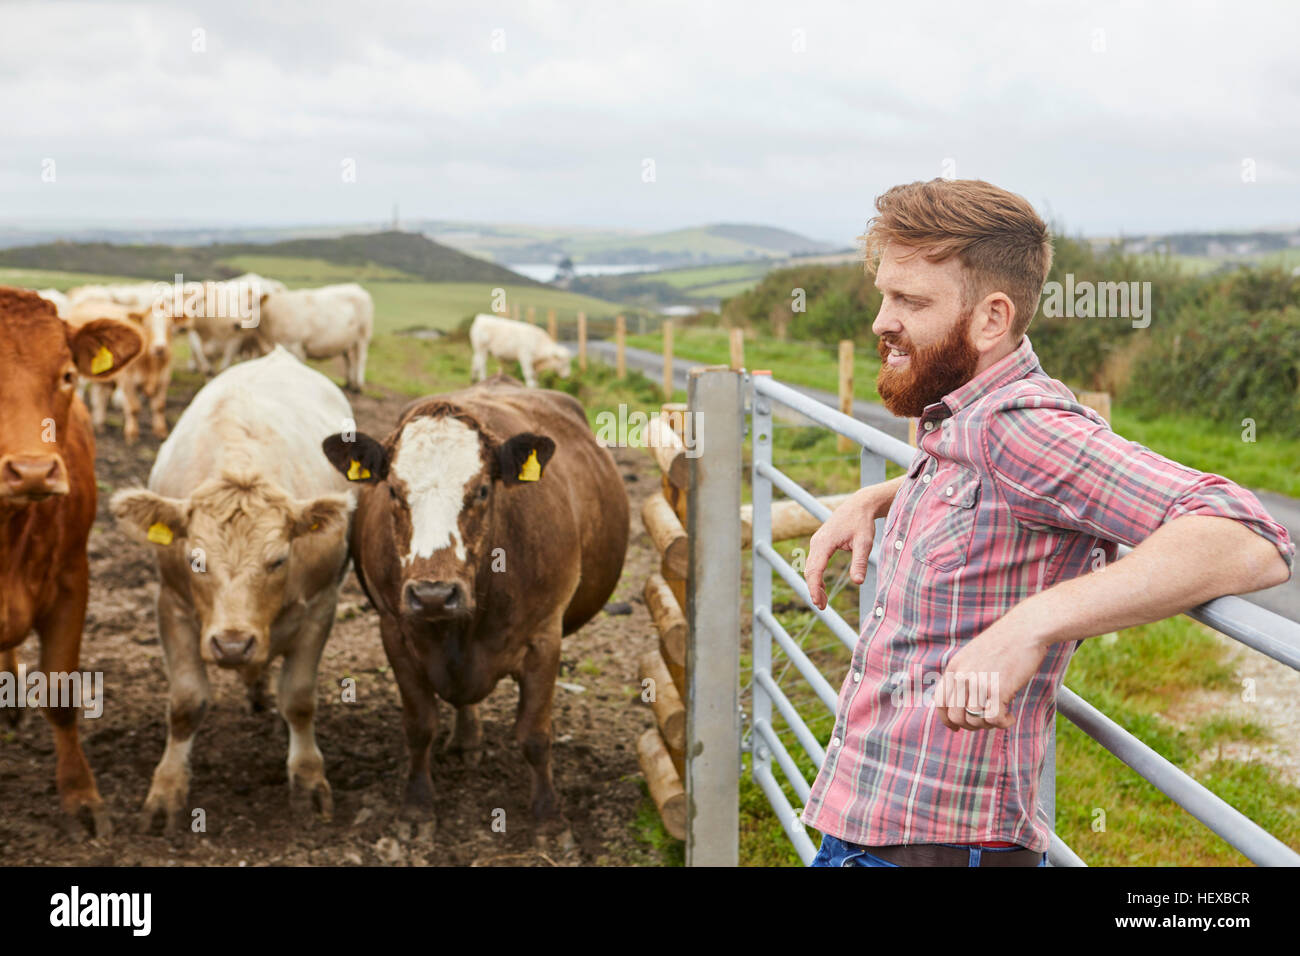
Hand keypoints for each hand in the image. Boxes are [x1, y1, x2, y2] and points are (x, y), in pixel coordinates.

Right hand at [804, 487, 880, 609]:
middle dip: (813, 590)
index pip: (815, 570)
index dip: (815, 588)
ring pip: (810, 567)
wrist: (859, 505)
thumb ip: (860, 562)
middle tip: (822, 607)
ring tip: (823, 601)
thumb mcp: (865, 543)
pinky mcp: (820, 543)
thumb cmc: (862, 523)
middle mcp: (816, 543)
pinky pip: (814, 562)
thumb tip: (858, 582)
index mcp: (824, 543)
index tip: (819, 604)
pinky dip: (816, 576)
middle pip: (809, 571)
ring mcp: (817, 542)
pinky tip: (822, 586)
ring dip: (814, 584)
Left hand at [933, 623, 1046, 730]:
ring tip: (1002, 715)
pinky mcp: (998, 689)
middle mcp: (962, 676)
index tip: (956, 728)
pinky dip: (1003, 723)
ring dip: (989, 724)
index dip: (947, 719)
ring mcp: (978, 682)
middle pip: (957, 716)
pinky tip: (1010, 717)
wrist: (1026, 629)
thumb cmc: (1006, 642)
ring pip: (975, 720)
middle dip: (972, 725)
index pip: (940, 702)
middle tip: (987, 721)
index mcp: (954, 667)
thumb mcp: (974, 656)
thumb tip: (964, 705)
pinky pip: (994, 720)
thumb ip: (965, 675)